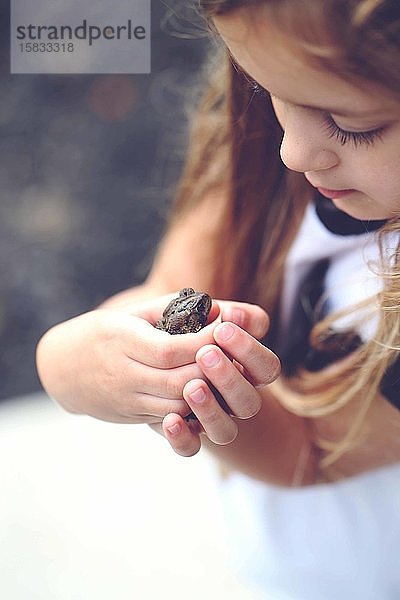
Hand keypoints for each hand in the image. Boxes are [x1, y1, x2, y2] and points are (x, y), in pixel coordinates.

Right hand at [36, 294, 219, 422]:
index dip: (205, 342)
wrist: (62, 368)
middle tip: (233, 355)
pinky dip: (192, 407)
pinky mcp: (132, 415)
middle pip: (179, 380)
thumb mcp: (131, 311)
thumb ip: (171, 306)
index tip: (226, 330)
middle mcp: (123, 373)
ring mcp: (126, 399)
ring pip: (177, 405)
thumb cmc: (103, 333)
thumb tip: (215, 307)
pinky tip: (207, 391)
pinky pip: (168, 416)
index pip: (172, 349)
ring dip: (206, 392)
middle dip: (212, 370)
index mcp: (122, 340)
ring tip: (223, 374)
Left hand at [159, 312, 280, 456]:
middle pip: (250, 403)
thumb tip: (226, 311)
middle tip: (205, 354)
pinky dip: (182, 438)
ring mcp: (210, 418)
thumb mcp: (190, 315)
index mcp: (245, 368)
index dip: (250, 350)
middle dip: (230, 378)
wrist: (133, 359)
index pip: (267, 367)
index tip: (223, 328)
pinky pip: (190, 448)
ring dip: (210, 409)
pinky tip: (170, 419)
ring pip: (225, 431)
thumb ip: (214, 311)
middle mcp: (232, 398)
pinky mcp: (183, 433)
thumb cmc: (172, 330)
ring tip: (190, 387)